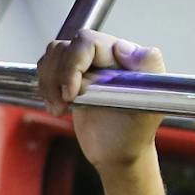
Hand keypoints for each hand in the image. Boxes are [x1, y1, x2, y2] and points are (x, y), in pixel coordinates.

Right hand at [37, 30, 164, 170]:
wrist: (118, 151)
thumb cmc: (135, 132)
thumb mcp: (149, 104)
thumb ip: (148, 68)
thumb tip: (124, 47)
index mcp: (123, 56)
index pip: (86, 43)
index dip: (73, 66)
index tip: (72, 93)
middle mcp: (104, 56)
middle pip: (65, 48)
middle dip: (57, 77)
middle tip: (64, 104)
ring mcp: (86, 66)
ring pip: (53, 55)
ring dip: (49, 83)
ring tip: (59, 107)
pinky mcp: (70, 78)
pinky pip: (48, 67)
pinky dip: (45, 87)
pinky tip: (57, 105)